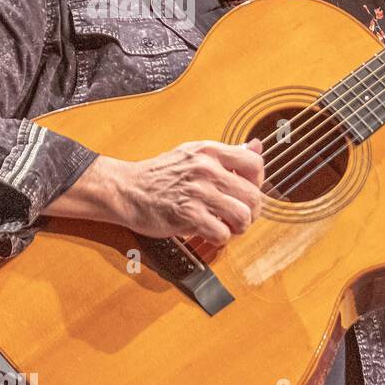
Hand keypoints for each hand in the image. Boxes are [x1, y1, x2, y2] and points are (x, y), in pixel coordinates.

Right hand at [47, 139, 265, 246]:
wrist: (126, 189)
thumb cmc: (161, 174)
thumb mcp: (194, 153)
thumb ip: (228, 152)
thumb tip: (258, 146)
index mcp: (210, 151)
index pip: (255, 164)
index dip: (258, 182)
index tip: (247, 191)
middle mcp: (206, 169)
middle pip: (253, 196)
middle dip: (252, 212)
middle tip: (240, 216)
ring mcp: (197, 192)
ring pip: (243, 216)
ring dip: (239, 227)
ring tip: (227, 226)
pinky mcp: (187, 214)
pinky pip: (222, 233)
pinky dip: (220, 238)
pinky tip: (209, 232)